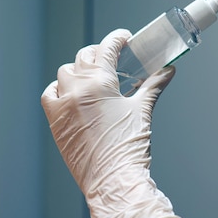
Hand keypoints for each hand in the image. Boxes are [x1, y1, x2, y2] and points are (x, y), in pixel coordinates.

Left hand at [41, 29, 186, 217]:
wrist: (112, 179)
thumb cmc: (129, 146)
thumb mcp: (142, 111)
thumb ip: (153, 86)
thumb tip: (168, 71)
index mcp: (100, 82)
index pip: (106, 48)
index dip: (116, 39)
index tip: (123, 38)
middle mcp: (77, 89)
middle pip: (84, 57)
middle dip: (98, 54)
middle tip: (111, 58)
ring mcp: (62, 105)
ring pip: (64, 73)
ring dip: (78, 70)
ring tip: (92, 77)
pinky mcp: (54, 121)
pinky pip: (49, 95)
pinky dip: (58, 90)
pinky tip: (69, 94)